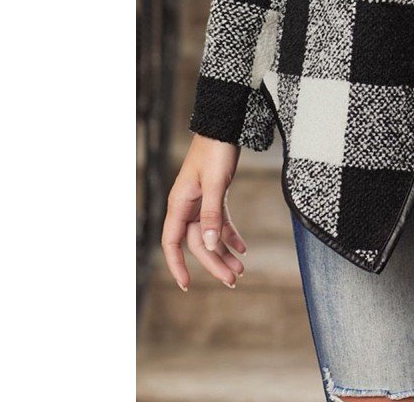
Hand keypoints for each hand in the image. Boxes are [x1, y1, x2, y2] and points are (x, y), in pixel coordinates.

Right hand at [161, 134, 246, 289]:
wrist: (223, 127)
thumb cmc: (215, 151)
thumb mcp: (215, 183)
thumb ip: (211, 214)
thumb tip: (210, 245)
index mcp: (179, 204)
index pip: (172, 243)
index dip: (177, 265)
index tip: (187, 285)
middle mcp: (187, 206)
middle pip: (197, 243)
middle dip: (214, 263)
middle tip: (232, 281)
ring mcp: (200, 202)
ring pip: (210, 235)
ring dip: (224, 253)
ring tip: (240, 270)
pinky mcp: (214, 196)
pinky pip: (220, 222)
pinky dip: (230, 235)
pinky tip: (241, 248)